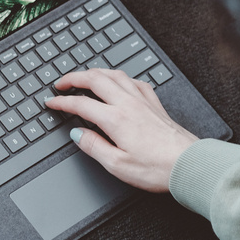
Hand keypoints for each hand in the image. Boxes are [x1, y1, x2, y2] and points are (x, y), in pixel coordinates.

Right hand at [47, 68, 197, 191]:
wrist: (188, 164)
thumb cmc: (157, 168)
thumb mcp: (117, 165)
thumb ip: (93, 147)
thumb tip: (77, 134)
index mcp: (115, 119)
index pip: (81, 104)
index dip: (62, 102)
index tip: (51, 102)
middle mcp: (128, 104)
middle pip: (95, 79)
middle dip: (74, 78)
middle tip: (61, 83)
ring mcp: (143, 101)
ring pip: (114, 74)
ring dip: (95, 72)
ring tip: (84, 76)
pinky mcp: (155, 104)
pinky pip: (134, 80)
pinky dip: (120, 77)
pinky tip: (119, 81)